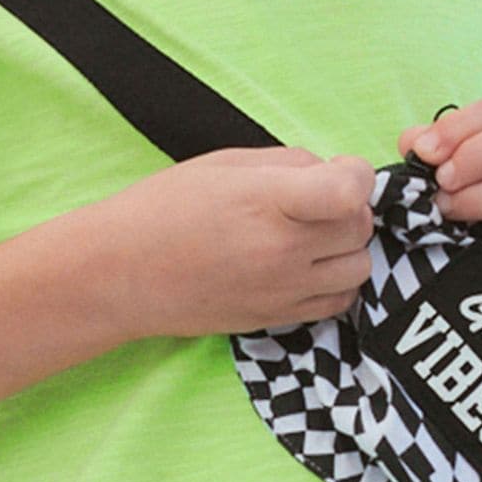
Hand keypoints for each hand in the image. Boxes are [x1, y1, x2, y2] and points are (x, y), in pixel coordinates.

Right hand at [104, 145, 376, 340]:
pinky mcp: (279, 318)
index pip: (351, 190)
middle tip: (315, 200)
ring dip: (346, 246)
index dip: (356, 173)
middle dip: (348, 207)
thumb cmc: (164, 209)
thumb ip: (289, 164)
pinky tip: (307, 265)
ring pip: (360, 267)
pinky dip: (336, 281)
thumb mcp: (225, 165)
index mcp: (268, 202)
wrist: (122, 274)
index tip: (337, 170)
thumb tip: (333, 173)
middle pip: (360, 226)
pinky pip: (341, 301)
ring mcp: (284, 291)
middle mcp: (283, 251)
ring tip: (312, 235)